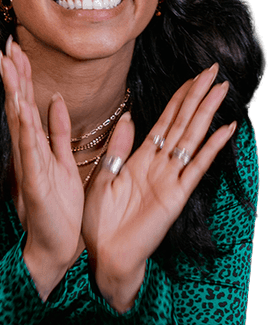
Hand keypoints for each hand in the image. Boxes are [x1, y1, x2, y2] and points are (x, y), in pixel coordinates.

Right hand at [0, 37, 84, 297]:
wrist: (55, 244)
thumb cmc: (58, 208)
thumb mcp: (64, 161)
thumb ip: (60, 132)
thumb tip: (58, 101)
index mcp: (35, 146)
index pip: (26, 103)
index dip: (22, 76)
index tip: (17, 49)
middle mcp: (27, 151)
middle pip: (18, 105)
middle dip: (13, 75)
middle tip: (7, 45)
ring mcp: (28, 164)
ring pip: (19, 120)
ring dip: (14, 91)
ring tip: (9, 65)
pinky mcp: (34, 179)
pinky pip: (30, 148)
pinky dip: (25, 126)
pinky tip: (21, 106)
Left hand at [83, 64, 235, 310]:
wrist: (104, 254)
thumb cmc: (99, 221)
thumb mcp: (102, 177)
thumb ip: (117, 148)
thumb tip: (130, 118)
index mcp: (140, 159)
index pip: (164, 121)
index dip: (179, 98)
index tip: (193, 76)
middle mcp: (159, 165)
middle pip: (182, 123)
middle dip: (197, 96)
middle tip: (214, 70)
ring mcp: (170, 179)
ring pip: (191, 139)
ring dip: (206, 113)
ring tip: (221, 89)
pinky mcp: (176, 196)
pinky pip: (196, 167)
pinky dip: (210, 148)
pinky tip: (224, 129)